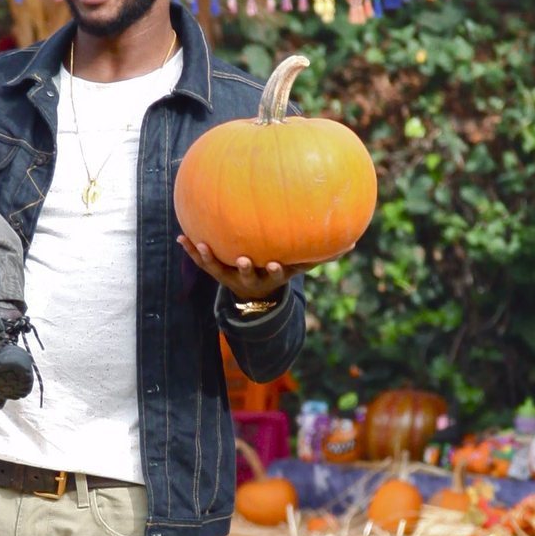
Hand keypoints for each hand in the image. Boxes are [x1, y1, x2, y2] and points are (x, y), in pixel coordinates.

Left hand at [177, 235, 350, 300]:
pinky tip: (181, 237)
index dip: (272, 270)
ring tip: (198, 244)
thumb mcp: (300, 267)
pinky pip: (202, 262)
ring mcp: (230, 278)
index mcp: (269, 277)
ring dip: (208, 258)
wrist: (254, 298)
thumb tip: (354, 243)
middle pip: (245, 275)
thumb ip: (322, 256)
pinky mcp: (216, 272)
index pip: (273, 275)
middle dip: (243, 269)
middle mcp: (249, 280)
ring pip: (217, 270)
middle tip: (242, 259)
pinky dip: (191, 251)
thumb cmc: (281, 271)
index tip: (273, 263)